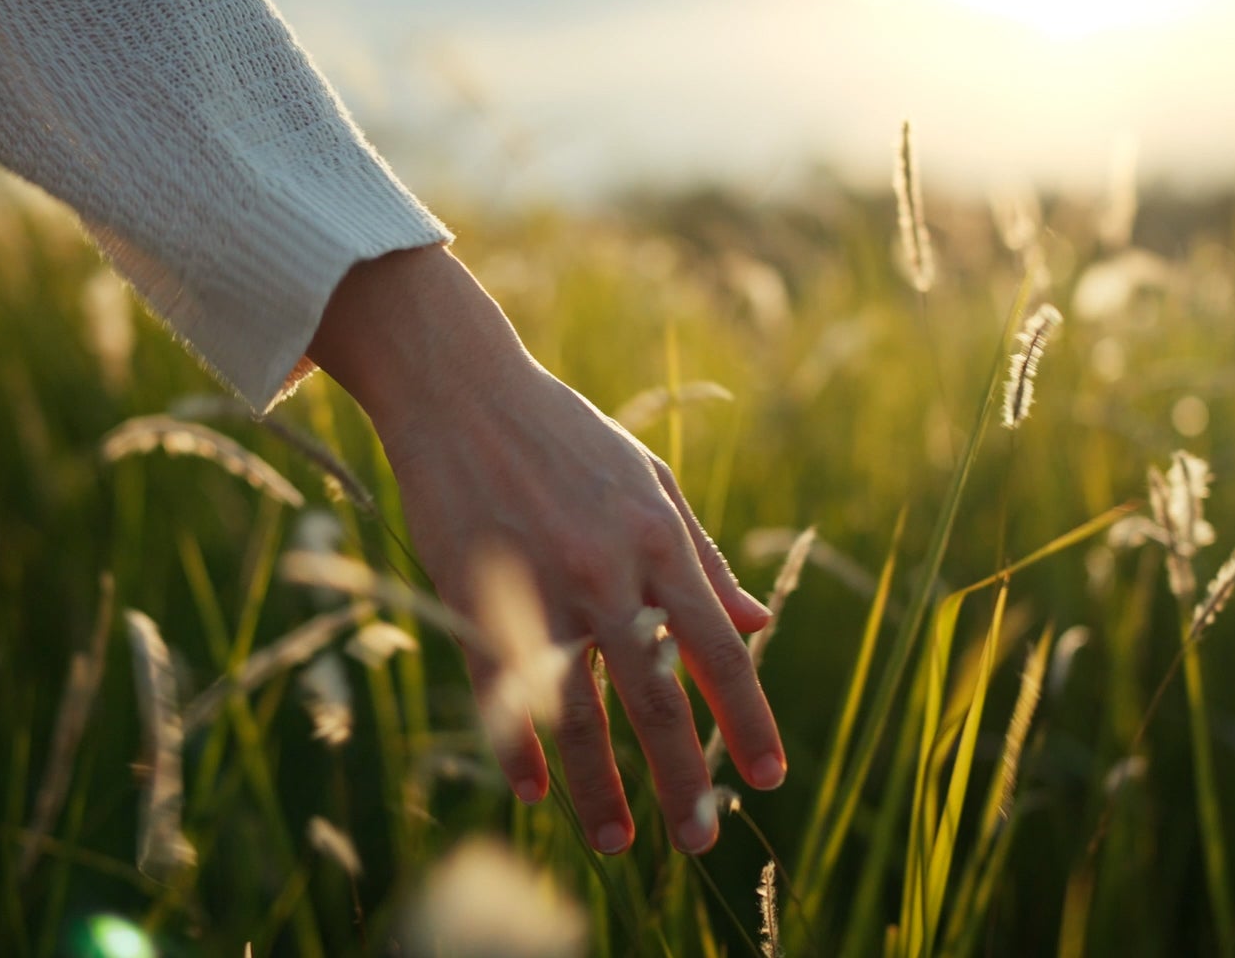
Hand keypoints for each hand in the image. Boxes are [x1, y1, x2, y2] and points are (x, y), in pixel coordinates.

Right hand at [308, 246, 784, 854]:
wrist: (462, 391)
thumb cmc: (568, 437)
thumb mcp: (652, 484)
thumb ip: (704, 560)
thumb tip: (759, 625)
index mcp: (658, 540)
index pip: (718, 648)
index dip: (748, 718)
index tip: (771, 776)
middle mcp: (605, 571)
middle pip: (656, 697)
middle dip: (683, 777)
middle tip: (699, 839)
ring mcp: (535, 587)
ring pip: (576, 710)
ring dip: (599, 787)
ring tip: (616, 843)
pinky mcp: (472, 596)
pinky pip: (498, 689)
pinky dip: (519, 745)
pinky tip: (534, 792)